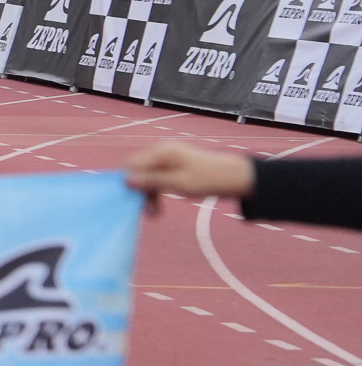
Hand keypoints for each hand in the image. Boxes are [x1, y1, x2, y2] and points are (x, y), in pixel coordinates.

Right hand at [122, 140, 256, 209]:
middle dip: (140, 191)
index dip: (129, 181)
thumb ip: (152, 181)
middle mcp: (162, 152)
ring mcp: (168, 159)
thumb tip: (126, 180)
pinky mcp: (175, 167)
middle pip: (139, 171)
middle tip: (148, 212)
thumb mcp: (179, 183)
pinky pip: (158, 178)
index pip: (132, 164)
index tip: (132, 200)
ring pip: (148, 177)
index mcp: (161, 152)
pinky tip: (160, 206)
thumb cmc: (209, 179)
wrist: (237, 178)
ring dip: (149, 194)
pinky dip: (158, 191)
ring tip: (155, 213)